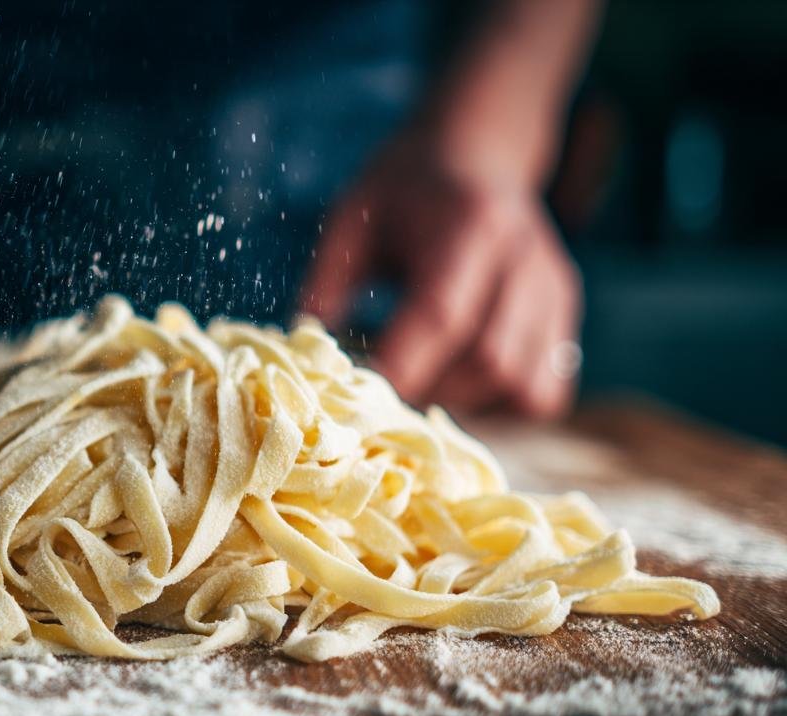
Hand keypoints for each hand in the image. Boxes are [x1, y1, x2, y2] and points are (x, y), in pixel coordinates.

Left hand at [303, 136, 581, 418]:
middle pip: (488, 358)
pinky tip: (461, 381)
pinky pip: (544, 391)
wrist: (474, 156)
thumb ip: (326, 284)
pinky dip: (500, 404)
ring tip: (421, 379)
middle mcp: (525, 258)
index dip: (400, 364)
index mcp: (470, 226)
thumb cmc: (403, 193)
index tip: (357, 391)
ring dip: (463, 402)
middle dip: (429, 389)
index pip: (442, 314)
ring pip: (520, 383)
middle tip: (384, 389)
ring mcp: (553, 289)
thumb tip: (306, 356)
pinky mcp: (564, 314)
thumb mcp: (351, 220)